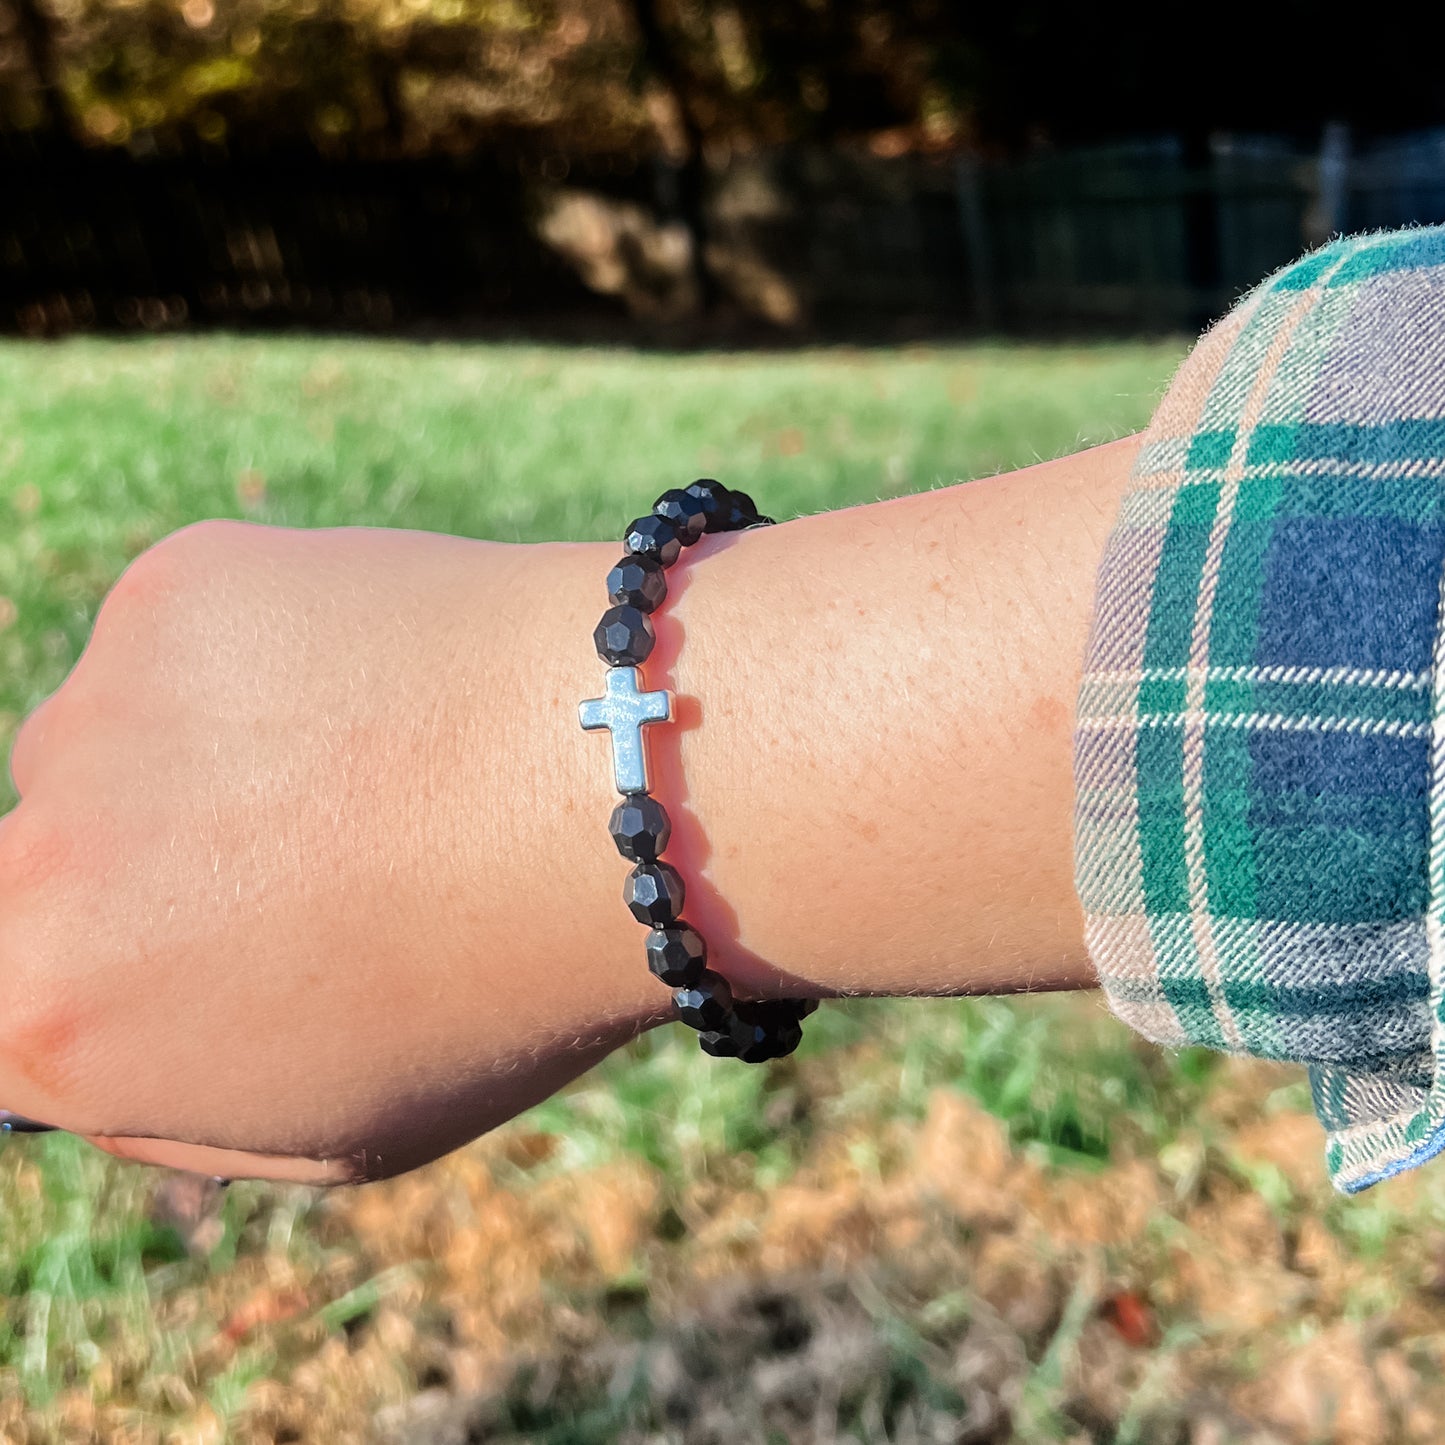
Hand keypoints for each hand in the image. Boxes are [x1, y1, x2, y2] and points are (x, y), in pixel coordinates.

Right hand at [0, 520, 660, 1182]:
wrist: (616, 789)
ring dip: (205, 757)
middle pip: (45, 862)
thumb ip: (171, 1093)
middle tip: (307, 859)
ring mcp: (102, 704)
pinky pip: (187, 641)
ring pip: (115, 738)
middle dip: (151, 869)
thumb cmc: (498, 985)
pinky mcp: (178, 585)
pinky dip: (261, 661)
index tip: (196, 946)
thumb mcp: (337, 1126)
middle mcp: (35, 857)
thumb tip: (105, 1035)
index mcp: (47, 1015)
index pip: (11, 996)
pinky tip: (379, 688)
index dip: (109, 974)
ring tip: (371, 771)